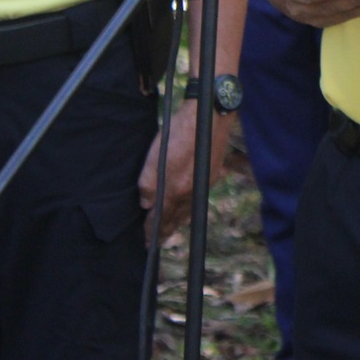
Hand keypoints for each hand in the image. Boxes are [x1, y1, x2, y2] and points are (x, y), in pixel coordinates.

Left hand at [139, 102, 235, 238]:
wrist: (209, 115)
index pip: (161, 217)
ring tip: (173, 228)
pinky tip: (190, 205)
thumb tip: (147, 203)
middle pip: (177, 218)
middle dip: (166, 231)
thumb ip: (149, 183)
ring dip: (179, 222)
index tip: (147, 243)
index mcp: (176, 190)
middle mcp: (192, 192)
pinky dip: (191, 208)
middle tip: (158, 243)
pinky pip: (198, 199)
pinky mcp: (212, 174)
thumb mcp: (155, 155)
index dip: (151, 230)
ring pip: (190, 210)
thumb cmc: (180, 132)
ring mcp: (204, 184)